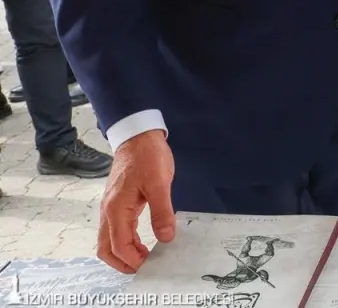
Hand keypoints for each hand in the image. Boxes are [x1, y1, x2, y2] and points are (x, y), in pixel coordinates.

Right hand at [98, 130, 175, 273]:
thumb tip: (166, 237)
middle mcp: (109, 211)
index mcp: (116, 208)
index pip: (118, 245)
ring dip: (123, 252)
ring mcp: (111, 207)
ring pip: (109, 240)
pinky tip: (142, 241)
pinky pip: (116, 228)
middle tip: (144, 267)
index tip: (150, 264)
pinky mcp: (117, 202)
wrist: (138, 136)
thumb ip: (162, 212)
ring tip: (145, 257)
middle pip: (105, 248)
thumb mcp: (160, 183)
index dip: (132, 259)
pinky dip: (125, 240)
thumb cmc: (147, 156)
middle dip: (121, 262)